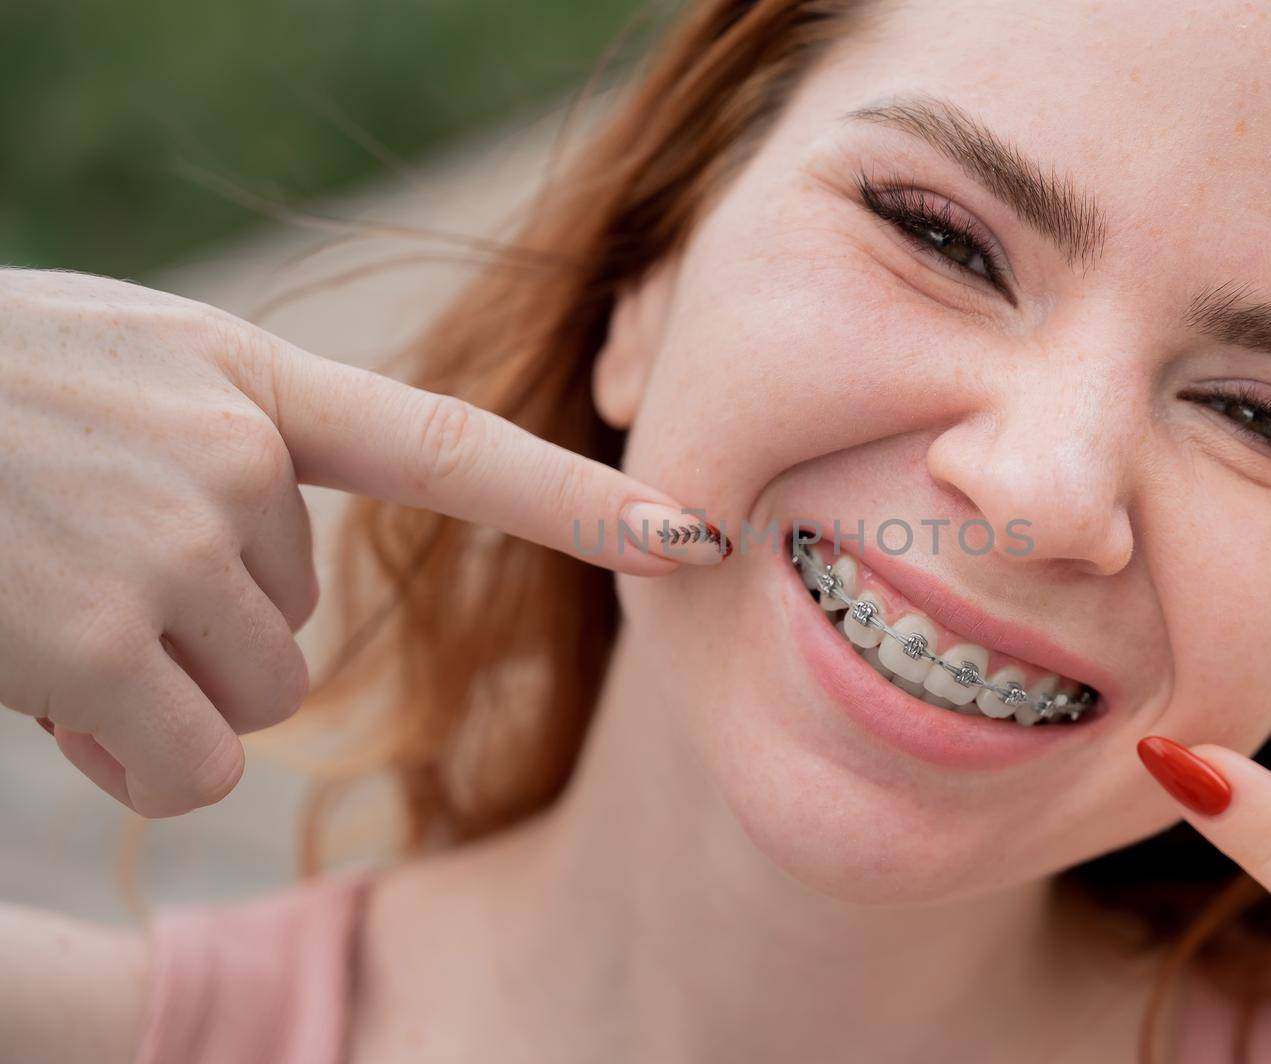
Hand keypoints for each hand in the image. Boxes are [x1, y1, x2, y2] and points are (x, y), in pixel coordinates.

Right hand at [0, 268, 722, 817]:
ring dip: (155, 698)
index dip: (576, 498)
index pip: (446, 447)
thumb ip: (224, 444)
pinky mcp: (98, 632)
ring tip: (43, 613)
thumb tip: (273, 575)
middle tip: (74, 570)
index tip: (693, 532)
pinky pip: (186, 761)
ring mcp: (165, 541)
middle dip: (196, 636)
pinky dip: (118, 756)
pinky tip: (32, 679)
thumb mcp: (112, 375)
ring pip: (250, 702)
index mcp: (238, 380)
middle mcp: (227, 456)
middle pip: (296, 628)